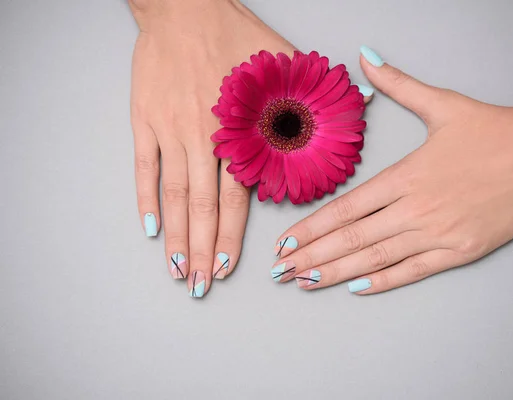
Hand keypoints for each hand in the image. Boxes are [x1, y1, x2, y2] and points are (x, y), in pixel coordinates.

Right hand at [129, 0, 294, 296]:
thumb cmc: (238, 35)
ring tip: (176, 270)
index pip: (236, 198)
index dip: (231, 237)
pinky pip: (143, 166)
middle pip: (203, 206)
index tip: (228, 268)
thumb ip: (314, 101)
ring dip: (175, 236)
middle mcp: (205, 138)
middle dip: (202, 251)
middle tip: (200, 287)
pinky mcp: (145, 119)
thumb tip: (360, 112)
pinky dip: (145, 198)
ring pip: (174, 194)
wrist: (186, 6)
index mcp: (241, 132)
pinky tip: (148, 228)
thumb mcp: (286, 65)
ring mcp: (172, 130)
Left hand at [272, 47, 512, 294]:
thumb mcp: (441, 104)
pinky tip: (356, 287)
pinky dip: (384, 280)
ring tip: (305, 281)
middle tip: (280, 270)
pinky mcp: (460, 251)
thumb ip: (398, 85)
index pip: (345, 207)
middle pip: (351, 237)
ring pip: (375, 257)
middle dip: (312, 256)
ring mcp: (437, 233)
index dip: (312, 227)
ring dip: (336, 272)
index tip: (286, 240)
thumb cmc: (493, 130)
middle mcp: (414, 208)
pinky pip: (414, 271)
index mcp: (404, 176)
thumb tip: (368, 58)